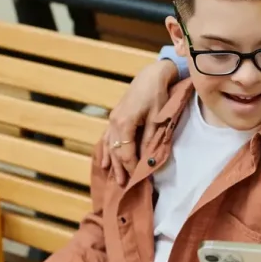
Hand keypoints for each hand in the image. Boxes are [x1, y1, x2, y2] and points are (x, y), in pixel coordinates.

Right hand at [100, 59, 176, 185]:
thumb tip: (147, 159)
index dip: (131, 167)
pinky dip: (105, 150)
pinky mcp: (115, 117)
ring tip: (114, 179)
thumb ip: (149, 140)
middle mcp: (114, 122)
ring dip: (111, 162)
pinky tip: (103, 161)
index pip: (126, 152)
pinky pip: (106, 137)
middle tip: (124, 186)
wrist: (151, 76)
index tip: (137, 179)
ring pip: (109, 145)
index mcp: (124, 123)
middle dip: (120, 168)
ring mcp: (112, 119)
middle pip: (115, 151)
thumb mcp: (157, 119)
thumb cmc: (157, 95)